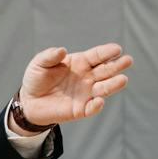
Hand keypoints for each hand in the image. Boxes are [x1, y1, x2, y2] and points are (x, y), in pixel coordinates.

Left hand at [17, 43, 132, 126]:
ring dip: (114, 85)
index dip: (107, 52)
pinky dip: (96, 105)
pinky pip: (91, 108)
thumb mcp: (39, 63)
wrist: (29, 101)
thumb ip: (50, 56)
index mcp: (80, 63)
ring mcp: (86, 93)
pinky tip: (99, 100)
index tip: (117, 49)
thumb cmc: (37, 79)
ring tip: (123, 80)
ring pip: (104, 89)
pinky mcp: (80, 109)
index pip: (97, 56)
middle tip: (128, 60)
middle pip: (106, 70)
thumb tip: (62, 50)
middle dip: (117, 65)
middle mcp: (87, 77)